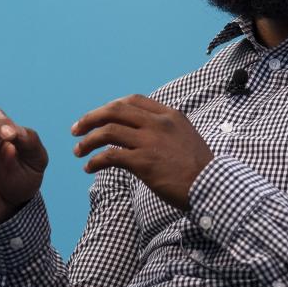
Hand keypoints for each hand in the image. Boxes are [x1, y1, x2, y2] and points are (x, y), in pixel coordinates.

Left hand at [72, 94, 212, 210]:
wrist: (211, 186)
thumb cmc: (200, 168)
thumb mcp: (186, 137)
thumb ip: (166, 130)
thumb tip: (142, 133)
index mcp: (169, 115)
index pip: (133, 101)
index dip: (111, 107)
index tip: (99, 117)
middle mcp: (158, 123)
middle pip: (114, 110)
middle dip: (91, 118)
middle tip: (76, 130)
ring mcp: (150, 141)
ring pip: (107, 131)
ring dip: (88, 140)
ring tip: (78, 151)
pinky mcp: (143, 162)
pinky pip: (110, 156)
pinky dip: (95, 161)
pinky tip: (90, 167)